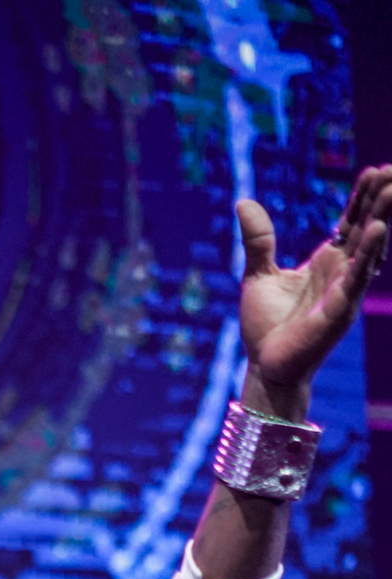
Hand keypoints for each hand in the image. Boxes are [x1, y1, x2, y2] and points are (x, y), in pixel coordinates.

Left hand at [237, 164, 391, 416]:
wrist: (265, 366)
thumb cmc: (265, 327)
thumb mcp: (258, 274)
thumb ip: (258, 239)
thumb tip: (243, 201)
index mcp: (326, 262)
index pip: (350, 221)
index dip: (362, 197)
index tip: (374, 169)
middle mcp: (342, 273)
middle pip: (366, 227)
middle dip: (381, 198)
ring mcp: (345, 290)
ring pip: (369, 247)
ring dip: (382, 217)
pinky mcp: (340, 309)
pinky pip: (358, 276)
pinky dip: (368, 253)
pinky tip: (378, 228)